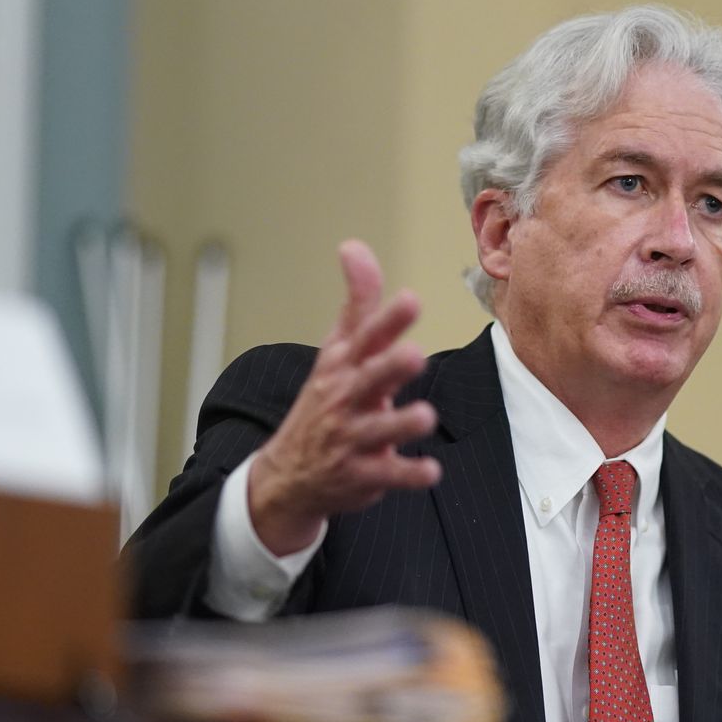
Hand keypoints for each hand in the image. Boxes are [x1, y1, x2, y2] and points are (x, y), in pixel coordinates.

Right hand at [247, 240, 441, 554]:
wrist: (290, 473)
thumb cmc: (326, 400)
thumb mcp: (337, 350)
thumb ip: (357, 303)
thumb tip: (353, 245)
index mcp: (344, 366)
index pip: (365, 338)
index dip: (388, 320)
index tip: (410, 299)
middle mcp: (346, 399)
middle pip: (369, 379)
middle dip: (389, 367)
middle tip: (413, 355)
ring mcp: (352, 438)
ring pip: (379, 429)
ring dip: (401, 422)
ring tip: (425, 416)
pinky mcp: (362, 474)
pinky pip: (388, 475)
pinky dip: (408, 473)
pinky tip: (430, 471)